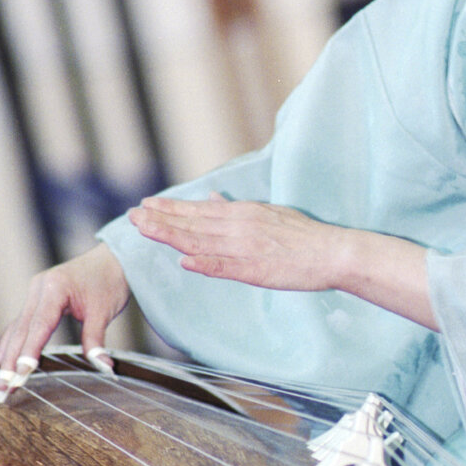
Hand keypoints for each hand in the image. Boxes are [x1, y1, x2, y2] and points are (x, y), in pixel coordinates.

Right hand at [0, 244, 129, 377]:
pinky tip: (6, 358)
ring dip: (9, 353)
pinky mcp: (37, 297)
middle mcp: (39, 288)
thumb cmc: (109, 281)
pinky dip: (14, 340)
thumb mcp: (105, 312)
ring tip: (3, 379)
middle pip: (21, 329)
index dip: (29, 351)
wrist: (113, 259)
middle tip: (5, 386)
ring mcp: (35, 291)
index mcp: (55, 288)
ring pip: (17, 326)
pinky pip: (22, 322)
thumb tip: (103, 366)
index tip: (21, 373)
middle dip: (11, 359)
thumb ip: (97, 340)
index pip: (39, 325)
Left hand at [128, 194, 339, 289]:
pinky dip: (205, 263)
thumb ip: (237, 208)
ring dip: (172, 237)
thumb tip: (213, 197)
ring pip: (203, 242)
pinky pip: (226, 267)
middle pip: (194, 224)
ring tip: (146, 232)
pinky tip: (185, 262)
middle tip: (132, 217)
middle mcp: (241, 226)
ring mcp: (248, 248)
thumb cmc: (304, 236)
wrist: (333, 252)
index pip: (199, 210)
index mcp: (244, 213)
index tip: (145, 206)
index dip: (170, 209)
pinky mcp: (258, 269)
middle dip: (161, 220)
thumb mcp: (269, 213)